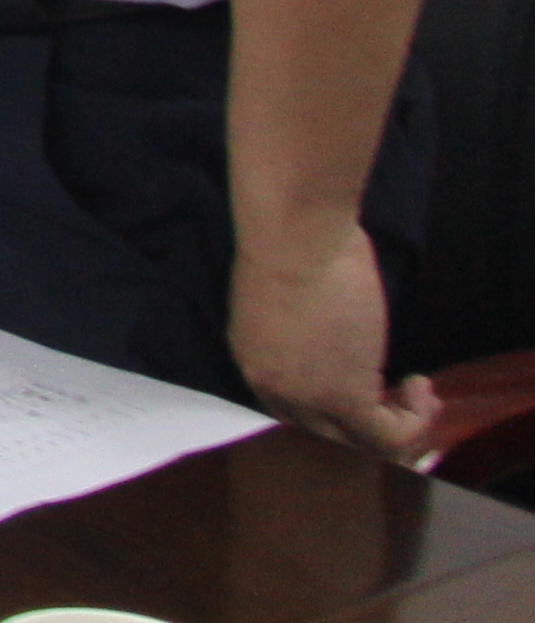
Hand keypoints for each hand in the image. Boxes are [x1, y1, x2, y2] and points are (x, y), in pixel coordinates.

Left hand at [231, 226, 441, 461]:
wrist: (296, 232)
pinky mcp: (344, 396)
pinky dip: (415, 422)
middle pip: (325, 436)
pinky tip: (421, 388)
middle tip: (403, 403)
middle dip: (369, 426)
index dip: (335, 411)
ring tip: (419, 396)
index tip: (370, 391)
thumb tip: (331, 339)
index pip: (294, 413)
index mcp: (256, 362)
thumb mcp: (288, 299)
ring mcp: (306, 397)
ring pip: (358, 444)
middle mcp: (274, 388)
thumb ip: (303, 334)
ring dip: (399, 427)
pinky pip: (387, 436)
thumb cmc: (291, 244)